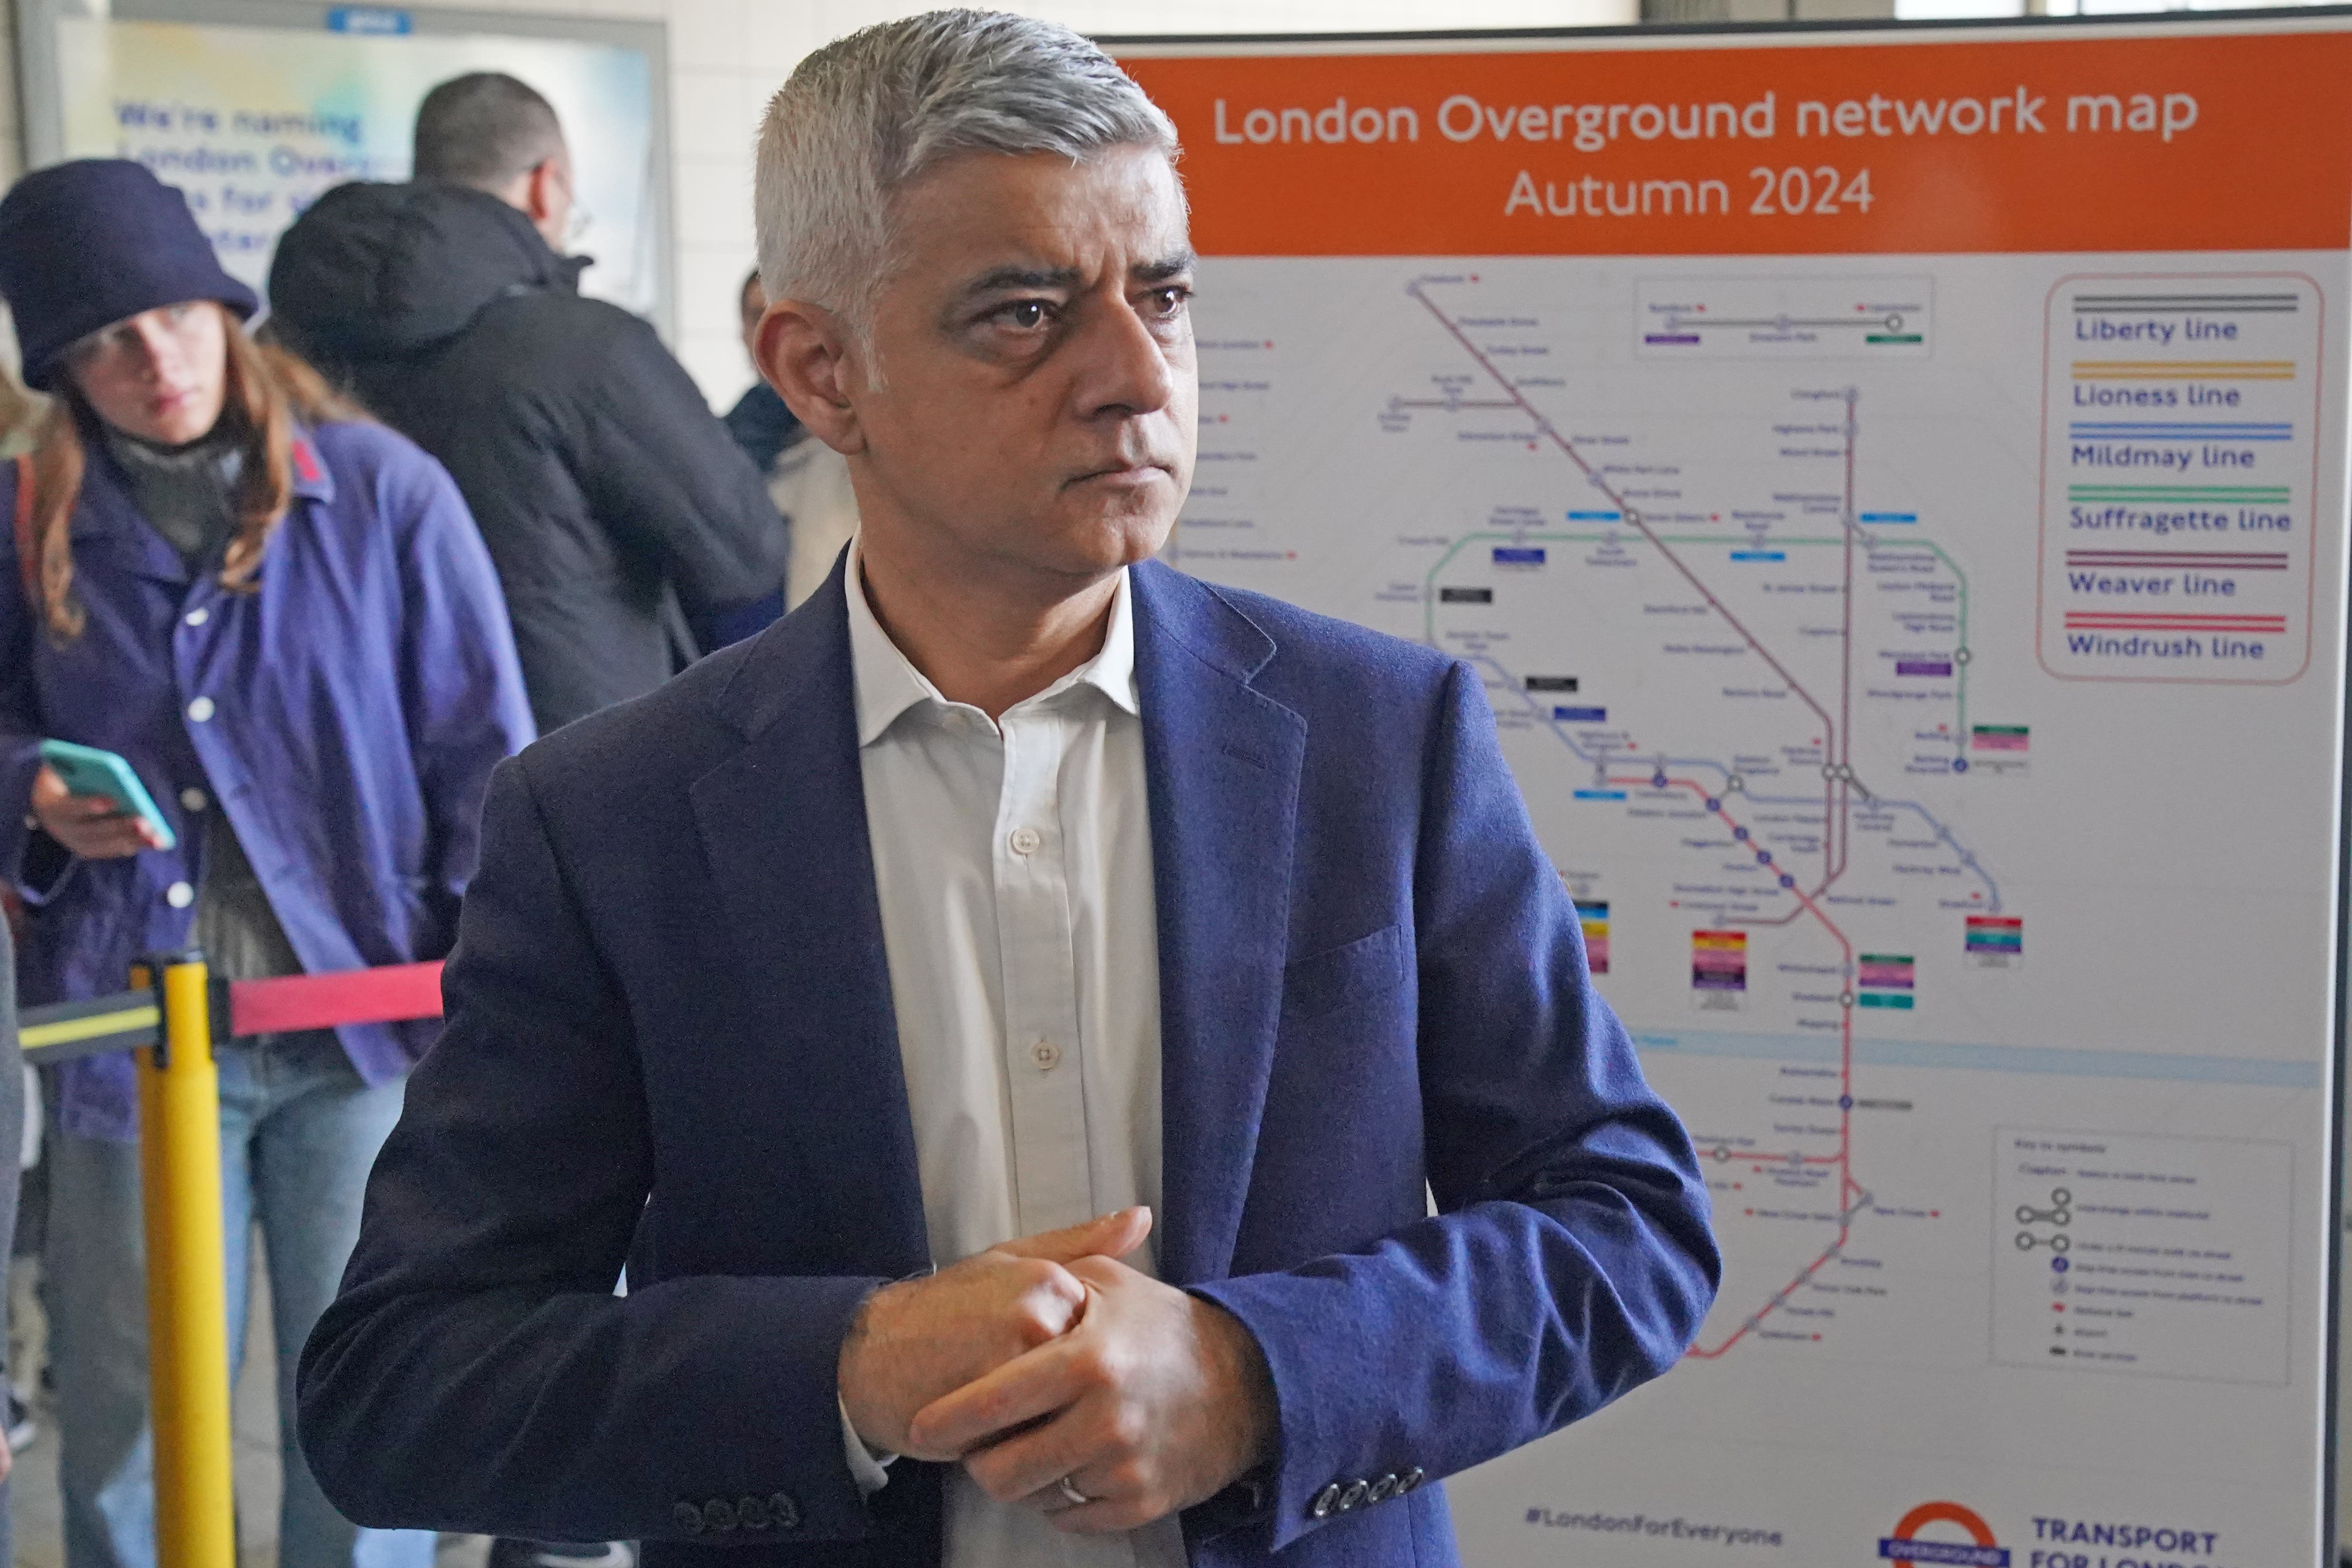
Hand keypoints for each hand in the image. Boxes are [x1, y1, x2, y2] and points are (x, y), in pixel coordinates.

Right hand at [30, 765, 163, 859]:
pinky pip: (111, 850)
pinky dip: (134, 845)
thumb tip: (113, 769)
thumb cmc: (69, 777)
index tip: (112, 800)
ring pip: (104, 844)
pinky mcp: (87, 849)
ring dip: (132, 840)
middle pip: (91, 830)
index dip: (88, 804)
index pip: (68, 806)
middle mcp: (60, 828)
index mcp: (51, 804)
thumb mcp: (71, 768)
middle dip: (119, 825)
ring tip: (157, 837)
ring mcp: (73, 841)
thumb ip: (87, 770)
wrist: (52, 799)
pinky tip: (154, 842)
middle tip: (144, 822)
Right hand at [838, 1206, 1153, 1458]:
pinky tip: (991, 1433)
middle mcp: (1038, 1316)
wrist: (868, 1352)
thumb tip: (1142, 1216)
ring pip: (1063, 1411)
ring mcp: (1011, 1364)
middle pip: (1085, 1378)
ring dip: (1044, 1423)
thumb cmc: (943, 1308)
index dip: (1078, 1359)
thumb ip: (1080, 1244)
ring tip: (1010, 1413)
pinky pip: (1031, 1440)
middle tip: (1031, 1395)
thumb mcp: (1009, 1261)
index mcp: (1051, 1279)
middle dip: (1064, 1398)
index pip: (1103, 1334)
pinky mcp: (985, 1409)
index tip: (1046, 1361)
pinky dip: (1018, 1445)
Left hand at [904, 1247, 1276, 1534]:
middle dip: (978, 1461)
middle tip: (979, 1443)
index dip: (944, 1422)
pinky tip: (1073, 1461)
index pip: (992, 1404)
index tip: (919, 1427)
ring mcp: (1124, 1468)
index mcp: (1088, 1357)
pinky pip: (1069, 1518)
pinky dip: (1060, 1496)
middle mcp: (1105, 1418)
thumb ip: (1052, 1270)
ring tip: (1036, 1443)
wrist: (1247, 1383)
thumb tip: (999, 1269)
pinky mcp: (1141, 1504)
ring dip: (1022, 1476)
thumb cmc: (1164, 1330)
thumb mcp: (1110, 1282)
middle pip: (1000, 1471)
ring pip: (1032, 1498)